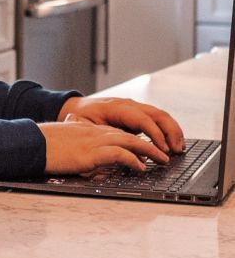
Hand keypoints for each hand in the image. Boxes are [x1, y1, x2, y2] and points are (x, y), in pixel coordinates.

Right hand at [40, 114, 170, 174]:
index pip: (116, 132)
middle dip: (149, 143)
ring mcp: (93, 141)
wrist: (30, 143)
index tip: (145, 148)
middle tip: (162, 153)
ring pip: (130, 141)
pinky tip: (141, 166)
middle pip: (128, 134)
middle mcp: (93, 132)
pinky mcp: (91, 152)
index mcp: (86, 128)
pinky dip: (133, 159)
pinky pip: (119, 153)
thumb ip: (71, 137)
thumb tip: (77, 144)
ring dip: (149, 150)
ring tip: (161, 159)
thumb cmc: (40, 143)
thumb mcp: (59, 137)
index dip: (133, 140)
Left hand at [57, 95, 184, 154]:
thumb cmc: (81, 118)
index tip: (163, 149)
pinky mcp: (138, 114)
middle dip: (170, 132)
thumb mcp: (88, 128)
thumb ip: (105, 137)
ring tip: (179, 148)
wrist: (77, 107)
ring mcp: (135, 107)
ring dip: (173, 131)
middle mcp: (129, 104)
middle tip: (177, 151)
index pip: (143, 119)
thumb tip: (124, 152)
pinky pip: (157, 120)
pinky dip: (168, 130)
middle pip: (158, 114)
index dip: (155, 134)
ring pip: (161, 116)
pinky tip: (173, 143)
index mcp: (117, 107)